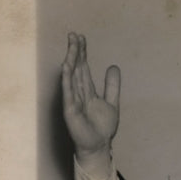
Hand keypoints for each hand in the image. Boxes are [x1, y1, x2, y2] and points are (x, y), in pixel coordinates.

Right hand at [61, 32, 119, 173]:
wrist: (98, 145)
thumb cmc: (102, 126)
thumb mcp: (112, 102)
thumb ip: (112, 85)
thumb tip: (113, 66)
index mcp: (87, 90)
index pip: (84, 67)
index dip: (83, 52)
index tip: (81, 37)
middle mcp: (78, 92)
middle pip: (76, 68)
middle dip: (76, 51)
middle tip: (74, 34)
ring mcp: (73, 99)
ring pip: (72, 76)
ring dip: (71, 60)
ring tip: (72, 45)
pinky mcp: (70, 109)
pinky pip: (68, 91)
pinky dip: (67, 79)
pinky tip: (66, 66)